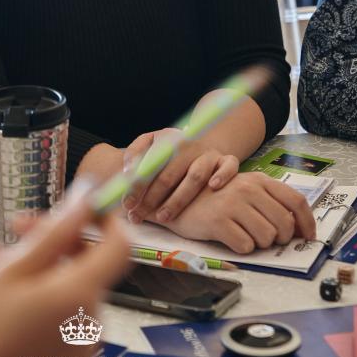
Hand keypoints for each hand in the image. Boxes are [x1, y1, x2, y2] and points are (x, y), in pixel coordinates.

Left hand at [122, 129, 238, 224]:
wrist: (200, 141)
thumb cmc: (168, 149)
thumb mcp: (149, 142)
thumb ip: (135, 154)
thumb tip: (127, 172)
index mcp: (167, 140)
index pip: (149, 165)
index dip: (136, 186)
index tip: (127, 204)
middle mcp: (188, 145)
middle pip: (169, 175)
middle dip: (151, 199)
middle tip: (138, 216)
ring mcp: (208, 153)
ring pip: (195, 176)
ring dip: (178, 199)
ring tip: (163, 217)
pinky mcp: (225, 159)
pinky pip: (229, 166)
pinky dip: (223, 175)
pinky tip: (213, 187)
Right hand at [160, 171, 315, 252]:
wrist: (176, 200)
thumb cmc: (214, 198)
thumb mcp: (243, 190)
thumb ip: (268, 201)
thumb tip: (296, 228)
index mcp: (258, 179)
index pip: (296, 201)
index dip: (307, 222)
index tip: (308, 237)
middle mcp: (248, 188)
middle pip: (284, 225)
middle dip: (278, 239)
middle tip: (265, 238)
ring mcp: (233, 204)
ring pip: (267, 238)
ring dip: (259, 243)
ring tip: (244, 234)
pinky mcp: (219, 221)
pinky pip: (246, 246)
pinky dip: (242, 248)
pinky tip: (231, 237)